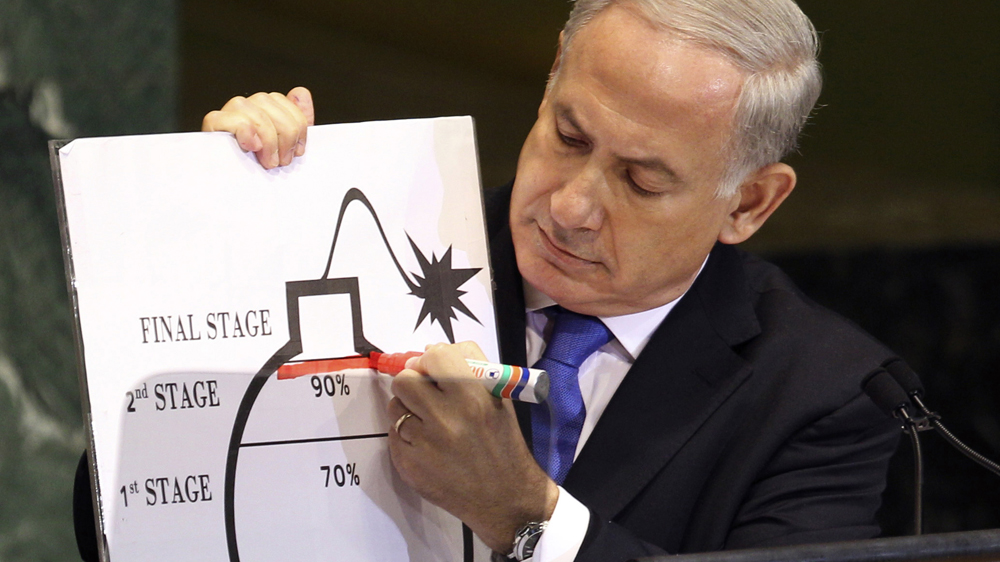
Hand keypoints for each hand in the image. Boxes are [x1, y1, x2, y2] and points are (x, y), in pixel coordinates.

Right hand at [201, 86, 314, 168]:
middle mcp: (243, 109)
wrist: (244, 202)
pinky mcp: (210, 131)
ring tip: (268, 162)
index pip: (281, 99)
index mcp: (262, 111)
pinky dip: (243, 130)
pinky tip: (252, 147)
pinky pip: (222, 118)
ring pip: (246, 107)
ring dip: (266, 137)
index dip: (297, 123)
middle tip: (283, 161)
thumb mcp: (289, 149)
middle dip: (285, 132)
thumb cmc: (267, 174)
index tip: (298, 151)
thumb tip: (300, 91)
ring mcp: (225, 117)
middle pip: (266, 100)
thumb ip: (298, 121)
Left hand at [388, 342, 558, 551]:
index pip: (434, 356)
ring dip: (408, 410)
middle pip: (404, 379)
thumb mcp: (500, 398)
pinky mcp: (409, 465)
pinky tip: (427, 447)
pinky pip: (393, 435)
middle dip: (413, 384)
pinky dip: (406, 437)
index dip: (429, 360)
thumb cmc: (503, 443)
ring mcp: (425, 444)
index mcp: (473, 397)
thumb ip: (468, 366)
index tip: (432, 369)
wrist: (504, 497)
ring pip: (394, 407)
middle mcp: (447, 418)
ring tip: (429, 424)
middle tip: (426, 396)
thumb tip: (429, 351)